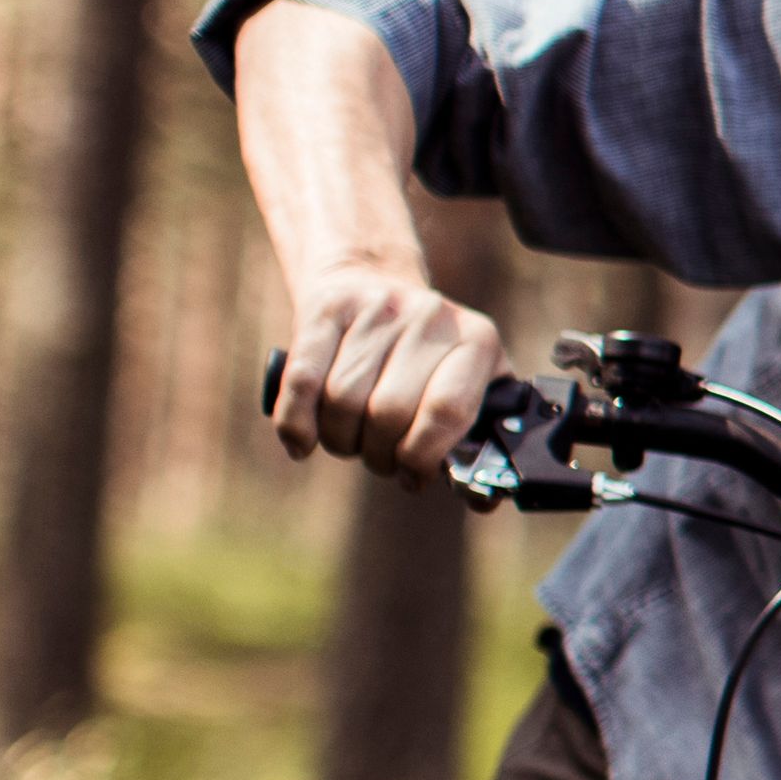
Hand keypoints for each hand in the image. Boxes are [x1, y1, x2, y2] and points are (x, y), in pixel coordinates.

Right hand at [269, 263, 506, 477]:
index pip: (447, 411)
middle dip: (380, 455)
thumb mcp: (466, 385)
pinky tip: (302, 445)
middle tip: (382, 460)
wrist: (372, 278)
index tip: (413, 476)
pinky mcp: (327, 309)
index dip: (423, 457)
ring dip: (341, 442)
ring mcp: (377, 309)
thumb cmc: (425, 358)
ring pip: (343, 402)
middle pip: (388, 413)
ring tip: (352, 443)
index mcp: (477, 342)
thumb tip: (484, 501)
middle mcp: (431, 319)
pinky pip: (303, 382)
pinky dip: (296, 424)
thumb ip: (477, 442)